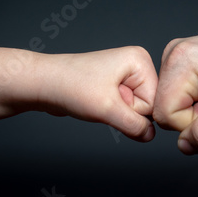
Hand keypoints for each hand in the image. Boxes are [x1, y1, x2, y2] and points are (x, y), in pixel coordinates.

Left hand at [36, 46, 156, 141]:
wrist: (42, 84)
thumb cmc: (71, 86)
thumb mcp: (108, 109)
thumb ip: (135, 125)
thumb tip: (151, 136)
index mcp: (140, 60)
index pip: (155, 101)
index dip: (134, 110)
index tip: (111, 101)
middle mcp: (136, 65)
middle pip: (147, 105)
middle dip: (125, 111)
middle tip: (102, 101)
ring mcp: (126, 75)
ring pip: (136, 110)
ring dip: (117, 113)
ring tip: (98, 100)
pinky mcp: (116, 86)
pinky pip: (124, 109)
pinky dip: (111, 113)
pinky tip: (96, 102)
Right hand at [153, 32, 197, 153]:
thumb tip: (183, 144)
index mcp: (180, 59)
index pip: (165, 115)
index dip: (193, 122)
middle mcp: (174, 51)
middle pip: (165, 108)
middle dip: (195, 115)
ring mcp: (178, 53)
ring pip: (172, 103)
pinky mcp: (185, 60)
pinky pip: (180, 95)